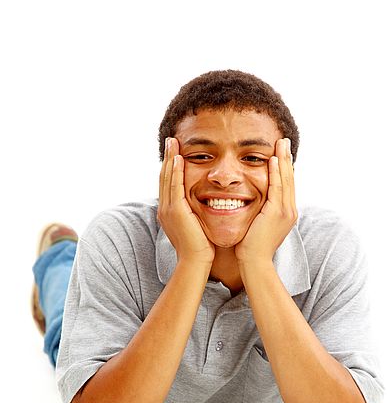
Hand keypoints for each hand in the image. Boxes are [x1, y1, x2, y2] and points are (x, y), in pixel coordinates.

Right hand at [158, 137, 214, 264]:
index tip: (175, 151)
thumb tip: (205, 204)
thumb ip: (196, 213)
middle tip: (171, 140)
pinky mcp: (176, 211)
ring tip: (173, 142)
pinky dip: (176, 172)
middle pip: (164, 176)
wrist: (195, 262)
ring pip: (167, 178)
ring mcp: (168, 209)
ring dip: (170, 158)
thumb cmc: (200, 247)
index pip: (168, 183)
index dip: (171, 166)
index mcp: (169, 211)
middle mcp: (165, 208)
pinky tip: (179, 159)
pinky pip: (175, 186)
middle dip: (167, 157)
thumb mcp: (196, 225)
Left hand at [235, 138, 297, 264]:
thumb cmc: (251, 246)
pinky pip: (277, 188)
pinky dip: (276, 173)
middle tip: (284, 141)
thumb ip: (260, 211)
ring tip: (281, 144)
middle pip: (290, 178)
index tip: (281, 152)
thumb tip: (253, 202)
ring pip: (286, 180)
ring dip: (283, 160)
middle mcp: (290, 210)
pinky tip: (273, 160)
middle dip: (287, 159)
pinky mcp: (277, 213)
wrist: (254, 262)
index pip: (286, 184)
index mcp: (286, 212)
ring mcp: (286, 211)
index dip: (285, 167)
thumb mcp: (258, 224)